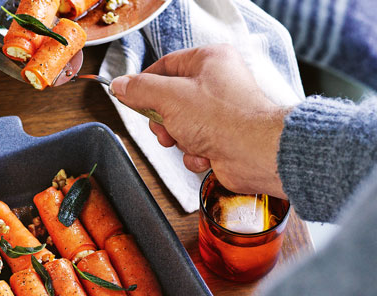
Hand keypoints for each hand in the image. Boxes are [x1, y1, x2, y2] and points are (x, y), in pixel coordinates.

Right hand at [111, 45, 293, 197]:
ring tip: (188, 141)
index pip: (166, 65)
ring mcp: (221, 112)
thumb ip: (140, 90)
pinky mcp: (222, 137)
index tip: (131, 97)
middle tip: (164, 127)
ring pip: (180, 125)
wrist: (255, 153)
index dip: (145, 83)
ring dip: (178, 139)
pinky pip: (194, 144)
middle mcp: (217, 83)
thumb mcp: (170, 97)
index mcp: (209, 61)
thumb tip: (121, 86)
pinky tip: (205, 153)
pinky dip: (193, 152)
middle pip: (170, 99)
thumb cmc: (225, 119)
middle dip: (163, 120)